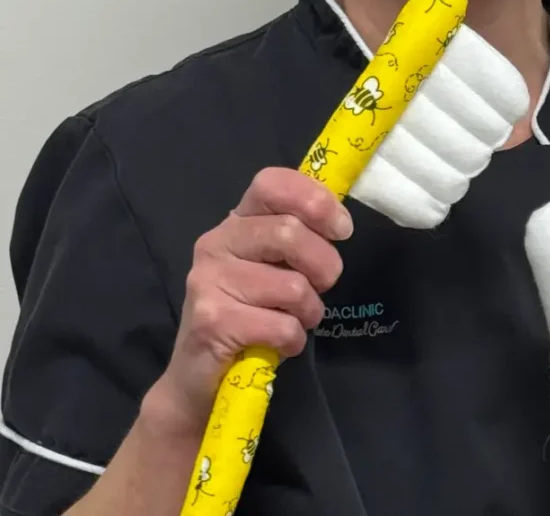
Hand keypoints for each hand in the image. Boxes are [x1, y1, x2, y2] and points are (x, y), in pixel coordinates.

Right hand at [150, 167, 351, 431]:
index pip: (272, 183)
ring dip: (309, 311)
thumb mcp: (270, 265)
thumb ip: (296, 237)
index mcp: (236, 221)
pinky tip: (280, 344)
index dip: (314, 200)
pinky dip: (294, 340)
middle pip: (289, 233)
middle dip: (325, 265)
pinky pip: (282, 326)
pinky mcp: (212, 322)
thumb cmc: (247, 313)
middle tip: (322, 286)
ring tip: (295, 320)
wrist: (196, 379)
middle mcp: (216, 243)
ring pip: (292, 286)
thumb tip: (340, 221)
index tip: (340, 229)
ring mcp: (209, 282)